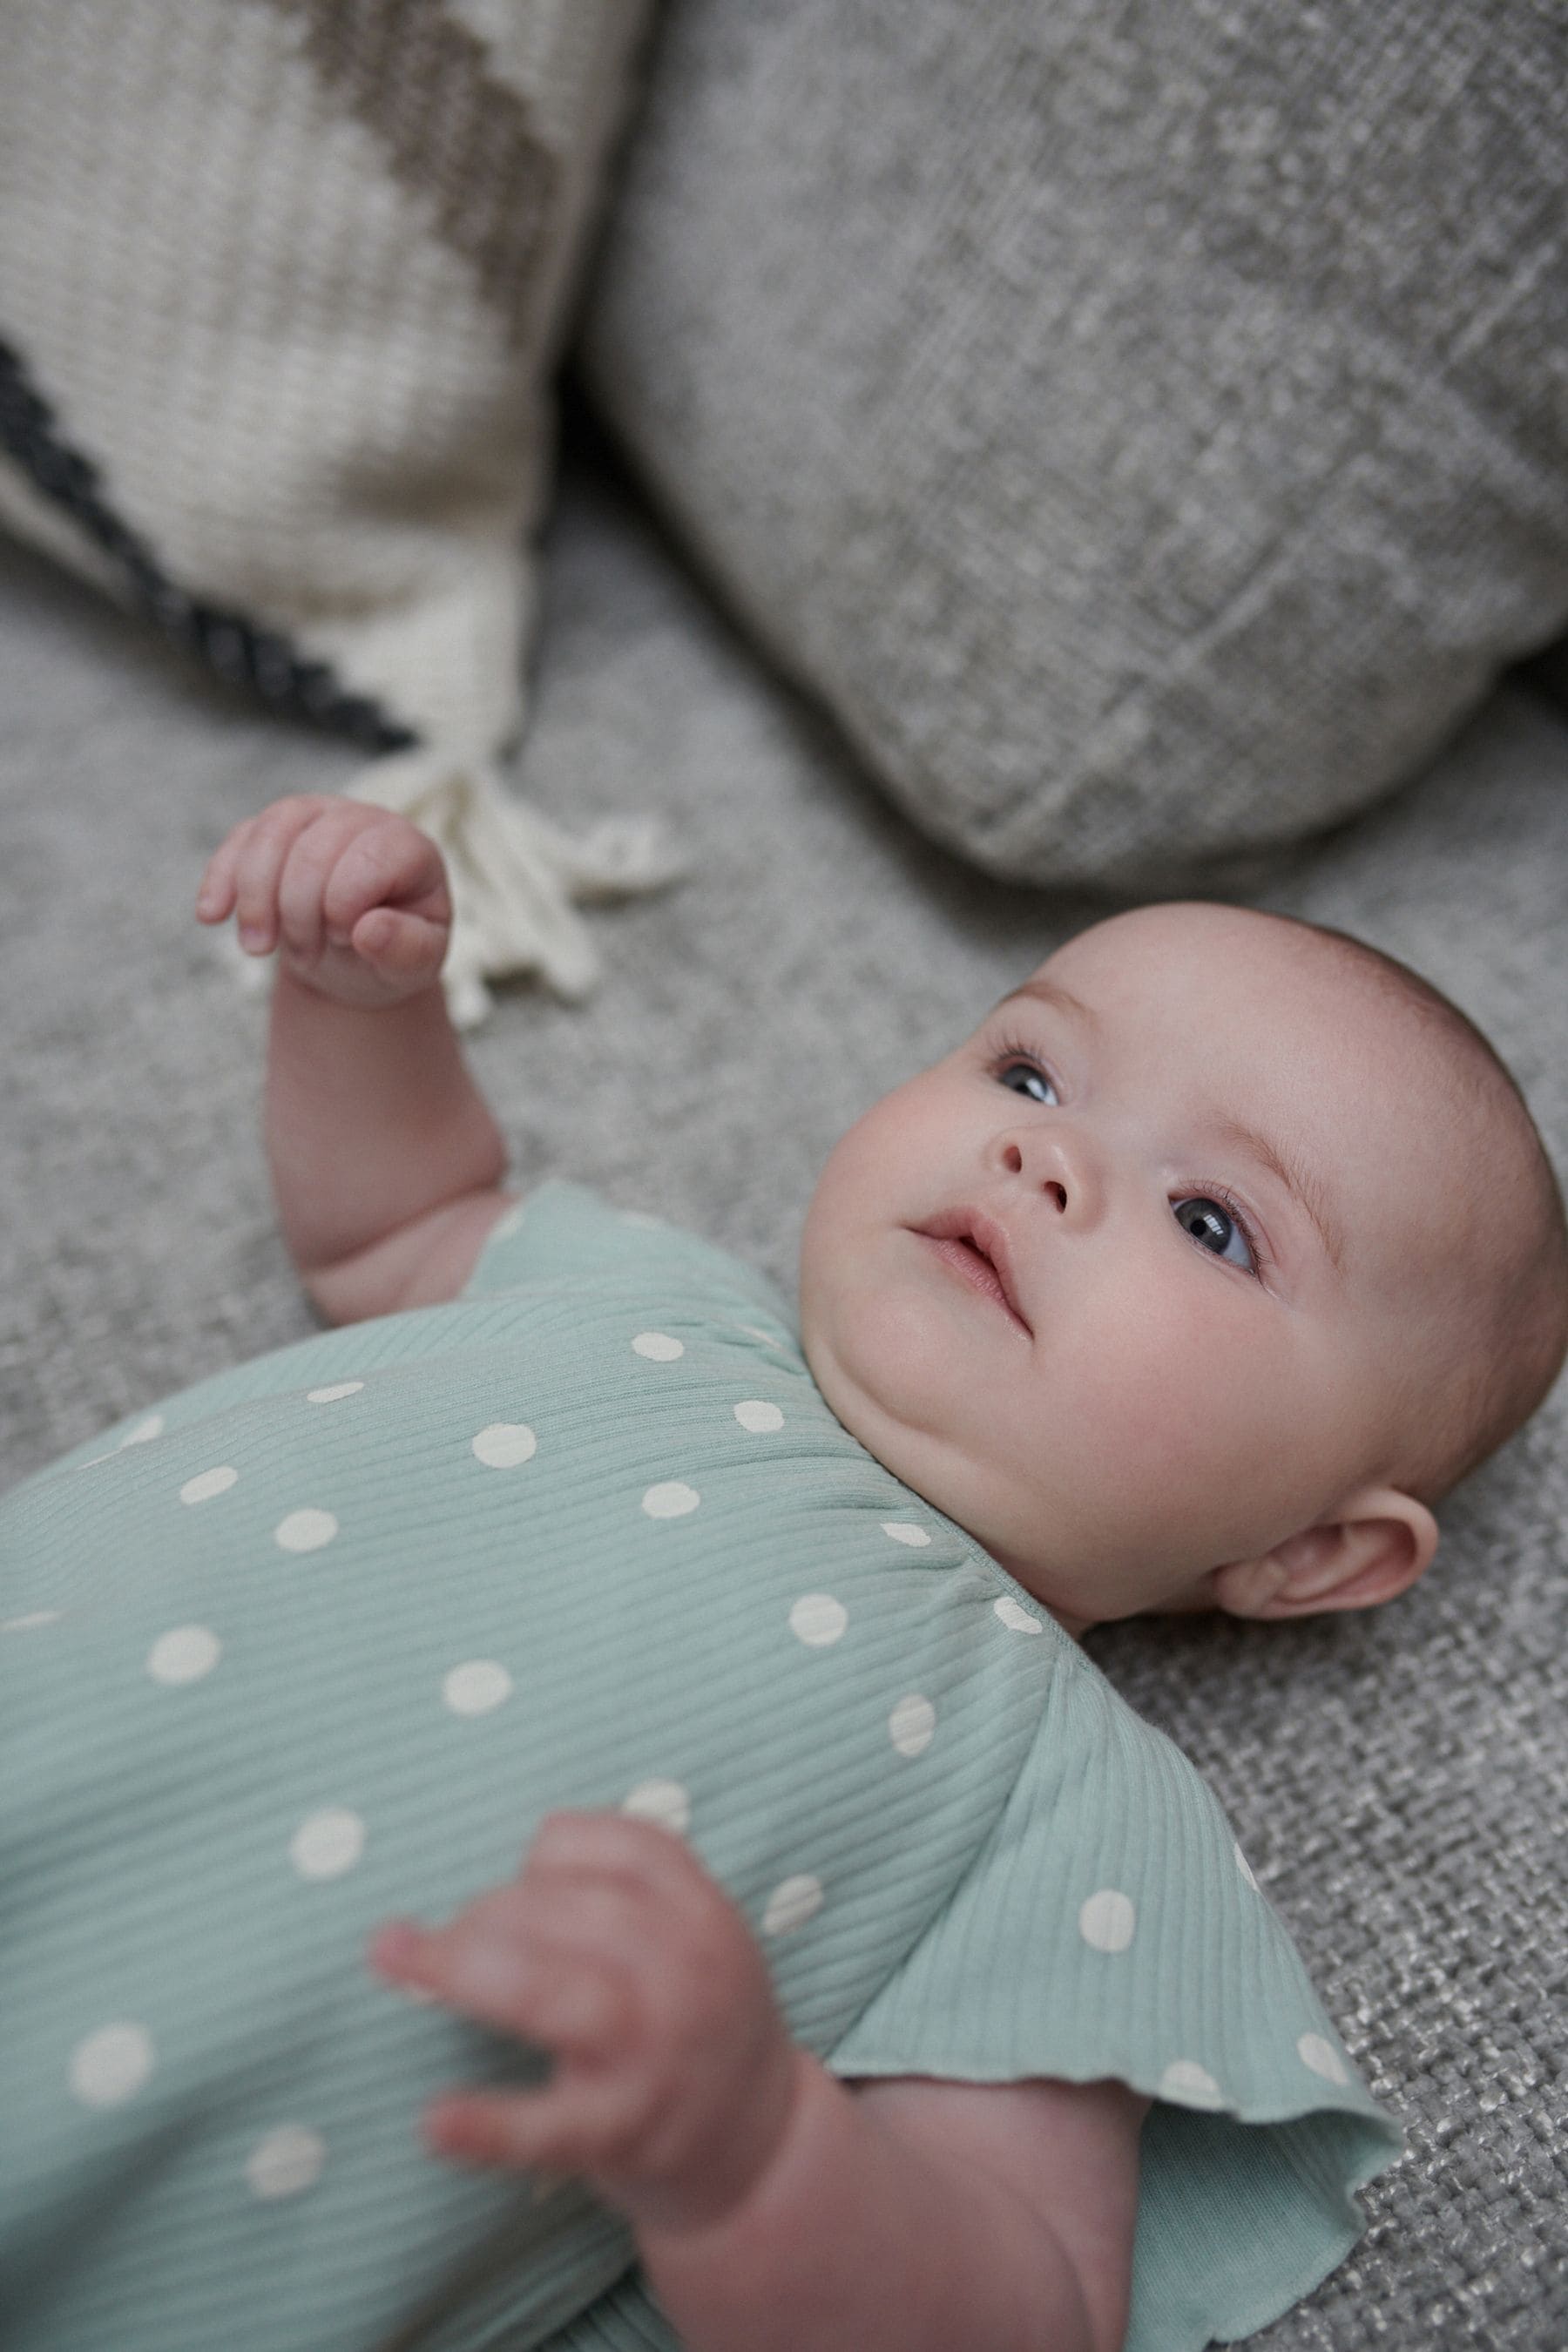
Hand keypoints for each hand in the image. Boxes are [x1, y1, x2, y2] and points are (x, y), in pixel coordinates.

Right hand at [196, 795, 450, 1008]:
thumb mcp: (415, 966)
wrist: (356, 957)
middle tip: (306, 958)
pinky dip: (221, 878)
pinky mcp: (274, 830)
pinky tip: (211, 915)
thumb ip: (405, 950)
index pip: (371, 857)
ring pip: (271, 832)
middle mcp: (362, 820)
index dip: (345, 902)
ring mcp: (316, 817)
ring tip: (258, 948)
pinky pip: (240, 839)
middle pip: (315, 847)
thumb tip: (369, 931)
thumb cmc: (391, 954)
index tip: (344, 939)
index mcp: (408, 848)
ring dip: (255, 896)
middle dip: (299, 910)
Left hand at [368, 1812, 805, 2235]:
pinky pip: (552, 2126)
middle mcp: (687, 1971)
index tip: (518, 1885)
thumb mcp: (692, 1934)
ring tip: (395, 1958)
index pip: (621, 1844)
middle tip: (445, 1942)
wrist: (759, 2145)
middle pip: (571, 1910)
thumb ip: (619, 1894)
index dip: (546, 1856)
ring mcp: (658, 2052)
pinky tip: (436, 2121)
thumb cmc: (694, 2017)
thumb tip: (490, 1885)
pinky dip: (491, 2125)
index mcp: (701, 1910)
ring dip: (463, 1969)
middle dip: (488, 1913)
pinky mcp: (626, 2132)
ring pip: (553, 1992)